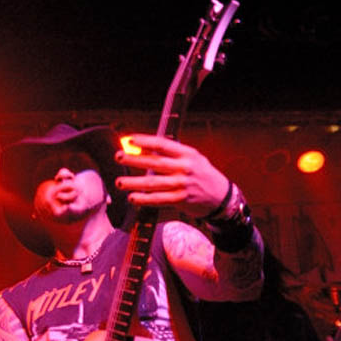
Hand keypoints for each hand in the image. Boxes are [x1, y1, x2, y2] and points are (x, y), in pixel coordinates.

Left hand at [114, 134, 229, 218]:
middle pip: (155, 163)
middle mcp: (185, 168)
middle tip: (118, 157)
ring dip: (134, 183)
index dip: (145, 141)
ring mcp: (183, 185)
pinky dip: (145, 199)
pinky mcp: (181, 200)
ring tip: (119, 182)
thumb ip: (173, 155)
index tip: (130, 140)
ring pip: (154, 183)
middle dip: (134, 160)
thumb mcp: (194, 159)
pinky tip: (133, 198)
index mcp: (187, 154)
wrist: (222, 197)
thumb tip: (147, 151)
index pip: (163, 144)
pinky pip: (159, 199)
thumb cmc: (204, 176)